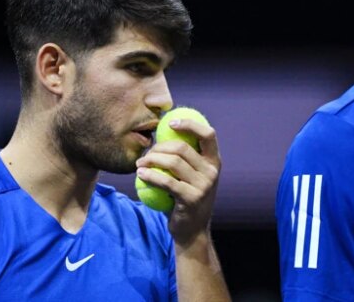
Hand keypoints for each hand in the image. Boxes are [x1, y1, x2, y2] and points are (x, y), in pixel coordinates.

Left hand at [135, 118, 220, 244]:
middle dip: (159, 147)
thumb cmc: (186, 198)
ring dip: (151, 159)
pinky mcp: (191, 198)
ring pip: (173, 163)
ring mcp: (204, 186)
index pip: (208, 134)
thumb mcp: (192, 177)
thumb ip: (185, 158)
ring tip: (139, 164)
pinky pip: (166, 182)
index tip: (171, 122)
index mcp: (214, 162)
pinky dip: (150, 175)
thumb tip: (163, 131)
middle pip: (182, 148)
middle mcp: (212, 172)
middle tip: (146, 153)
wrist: (192, 231)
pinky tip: (140, 174)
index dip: (190, 124)